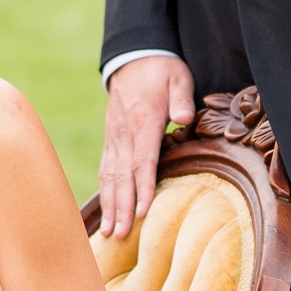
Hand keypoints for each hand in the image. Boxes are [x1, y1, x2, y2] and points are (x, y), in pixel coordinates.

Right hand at [98, 52, 197, 243]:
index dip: (142, 187)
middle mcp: (124, 132)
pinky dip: (105, 192)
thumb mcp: (178, 76)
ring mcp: (114, 137)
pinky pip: (105, 169)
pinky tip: (106, 211)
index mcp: (144, 119)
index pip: (142, 159)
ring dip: (110, 205)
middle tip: (121, 235)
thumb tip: (185, 119)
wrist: (132, 56)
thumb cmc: (161, 70)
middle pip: (122, 175)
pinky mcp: (111, 139)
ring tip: (109, 233)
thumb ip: (181, 99)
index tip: (142, 212)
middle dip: (121, 207)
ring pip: (109, 175)